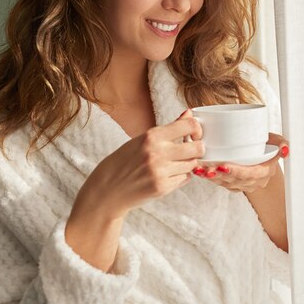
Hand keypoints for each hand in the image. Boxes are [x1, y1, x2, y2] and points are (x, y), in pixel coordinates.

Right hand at [73, 109, 203, 218]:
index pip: (189, 125)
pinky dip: (181, 176)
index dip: (197, 129)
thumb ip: (168, 128)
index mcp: (152, 136)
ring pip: (192, 164)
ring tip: (175, 164)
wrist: (106, 190)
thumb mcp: (142, 140)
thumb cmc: (123, 162)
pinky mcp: (162, 187)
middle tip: (190, 151)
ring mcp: (161, 171)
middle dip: (197, 149)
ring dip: (188, 164)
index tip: (194, 134)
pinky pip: (185, 178)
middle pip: (198, 147)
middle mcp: (157, 152)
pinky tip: (168, 175)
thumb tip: (189, 113)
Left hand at [194, 133, 289, 193]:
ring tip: (199, 169)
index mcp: (264, 173)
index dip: (236, 172)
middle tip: (206, 168)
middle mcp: (252, 182)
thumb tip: (286, 150)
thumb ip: (282, 143)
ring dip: (211, 177)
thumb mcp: (276, 142)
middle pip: (234, 180)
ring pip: (224, 183)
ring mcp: (241, 184)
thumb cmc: (268, 146)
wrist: (263, 156)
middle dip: (219, 175)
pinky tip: (199, 171)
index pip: (250, 175)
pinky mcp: (231, 184)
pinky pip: (219, 182)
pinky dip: (209, 177)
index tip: (223, 165)